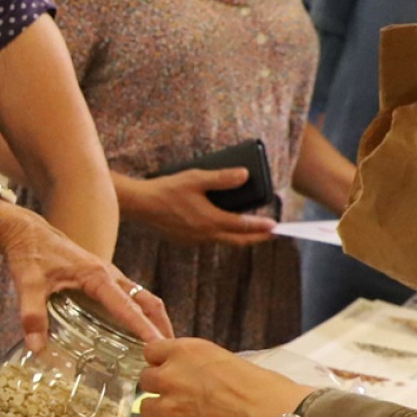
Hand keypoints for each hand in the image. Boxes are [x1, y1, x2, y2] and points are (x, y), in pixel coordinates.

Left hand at [0, 202, 174, 350]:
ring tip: (162, 348)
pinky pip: (130, 297)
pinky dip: (140, 314)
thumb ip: (33, 315)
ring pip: (142, 298)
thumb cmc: (30, 253)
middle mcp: (110, 275)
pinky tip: (136, 334)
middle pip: (148, 302)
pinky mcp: (102, 279)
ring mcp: (108, 276)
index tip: (159, 346)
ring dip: (155, 320)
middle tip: (173, 353)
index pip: (128, 306)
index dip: (144, 328)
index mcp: (97, 276)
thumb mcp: (28, 284)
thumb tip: (37, 347)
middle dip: (162, 326)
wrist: (26, 231)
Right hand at [126, 169, 278, 245]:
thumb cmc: (166, 190)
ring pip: (223, 241)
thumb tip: (245, 175)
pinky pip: (208, 239)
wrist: (140, 205)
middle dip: (255, 238)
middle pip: (237, 240)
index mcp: (211, 221)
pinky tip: (219, 226)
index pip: (243, 226)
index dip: (261, 226)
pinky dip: (220, 234)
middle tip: (270, 234)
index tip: (276, 226)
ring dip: (238, 237)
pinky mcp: (184, 239)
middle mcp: (204, 234)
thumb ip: (222, 178)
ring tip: (248, 230)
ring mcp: (194, 239)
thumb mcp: (196, 178)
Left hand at [138, 338, 311, 416]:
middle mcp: (171, 379)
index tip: (170, 370)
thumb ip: (201, 369)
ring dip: (165, 413)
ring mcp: (170, 413)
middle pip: (146, 381)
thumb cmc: (268, 392)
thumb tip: (194, 378)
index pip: (152, 352)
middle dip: (160, 388)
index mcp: (186, 353)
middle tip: (181, 397)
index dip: (162, 362)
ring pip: (149, 410)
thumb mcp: (231, 363)